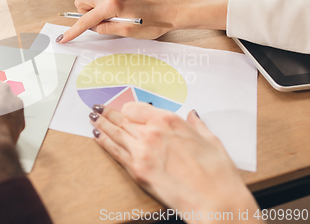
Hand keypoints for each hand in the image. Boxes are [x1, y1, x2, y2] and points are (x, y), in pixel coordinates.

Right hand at [57, 0, 228, 42]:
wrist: (170, 10)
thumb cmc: (154, 22)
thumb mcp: (128, 32)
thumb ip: (106, 28)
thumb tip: (93, 27)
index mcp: (113, 4)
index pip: (86, 19)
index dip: (74, 31)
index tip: (64, 38)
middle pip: (82, 1)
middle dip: (85, 14)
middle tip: (101, 24)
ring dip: (93, 8)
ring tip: (110, 18)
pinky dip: (102, 3)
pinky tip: (115, 11)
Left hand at [89, 103, 260, 222]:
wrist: (216, 201)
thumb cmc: (217, 174)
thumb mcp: (211, 141)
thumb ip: (197, 125)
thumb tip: (192, 116)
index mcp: (169, 120)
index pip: (137, 108)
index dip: (129, 109)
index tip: (124, 110)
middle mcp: (152, 132)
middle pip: (123, 119)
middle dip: (108, 113)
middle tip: (98, 108)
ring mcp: (142, 151)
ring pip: (115, 132)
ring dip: (101, 123)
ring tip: (92, 117)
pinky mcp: (137, 170)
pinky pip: (115, 151)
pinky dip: (103, 142)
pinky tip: (96, 135)